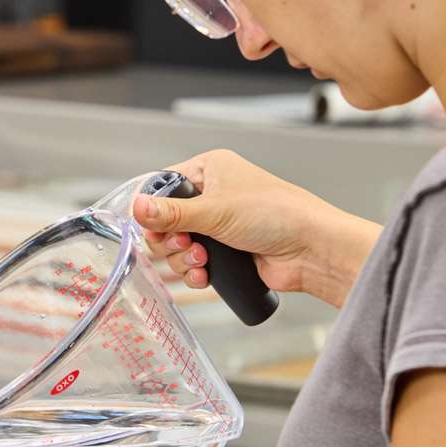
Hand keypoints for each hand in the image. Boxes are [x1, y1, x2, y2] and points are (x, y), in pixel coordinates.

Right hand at [132, 150, 380, 307]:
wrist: (310, 250)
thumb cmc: (276, 214)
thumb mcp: (216, 210)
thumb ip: (171, 213)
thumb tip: (135, 208)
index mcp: (210, 169)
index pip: (163, 186)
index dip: (154, 211)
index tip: (156, 228)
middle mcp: (212, 195)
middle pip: (165, 222)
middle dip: (171, 241)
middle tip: (187, 246)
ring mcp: (218, 226)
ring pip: (176, 247)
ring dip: (184, 260)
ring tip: (203, 262)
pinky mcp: (224, 253)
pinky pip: (193, 265)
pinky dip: (194, 274)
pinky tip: (206, 276)